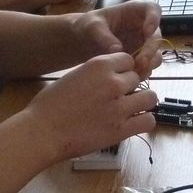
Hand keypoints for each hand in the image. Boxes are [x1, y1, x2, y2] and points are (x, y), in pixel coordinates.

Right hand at [28, 53, 158, 159]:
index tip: (114, 80)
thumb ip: (96, 74)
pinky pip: (148, 121)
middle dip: (129, 87)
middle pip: (138, 78)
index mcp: (100, 65)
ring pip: (150, 97)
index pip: (128, 60)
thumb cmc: (50, 104)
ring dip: (141, 102)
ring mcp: (120, 107)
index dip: (122, 70)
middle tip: (116, 99)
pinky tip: (132, 123)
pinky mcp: (122, 130)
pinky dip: (143, 121)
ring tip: (129, 110)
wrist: (42, 132)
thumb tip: (112, 76)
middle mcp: (114, 83)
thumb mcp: (74, 76)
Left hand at [72, 0, 163, 80]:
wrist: (83, 42)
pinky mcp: (140, 58)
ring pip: (156, 54)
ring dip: (149, 64)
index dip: (154, 19)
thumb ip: (104, 36)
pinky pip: (148, 67)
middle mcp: (144, 27)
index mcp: (135, 11)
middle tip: (140, 62)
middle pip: (156, 37)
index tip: (148, 31)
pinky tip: (131, 78)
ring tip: (134, 73)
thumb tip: (118, 50)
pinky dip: (142, 73)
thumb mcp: (92, 27)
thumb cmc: (88, 26)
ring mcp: (143, 44)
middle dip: (150, 50)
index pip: (153, 9)